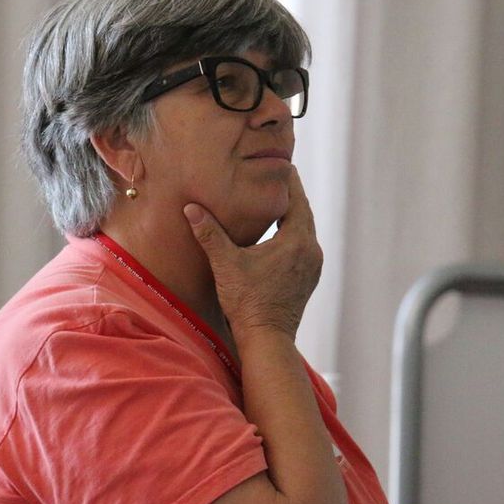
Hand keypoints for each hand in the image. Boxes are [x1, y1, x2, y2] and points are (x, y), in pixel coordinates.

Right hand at [183, 167, 322, 336]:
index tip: (281, 163)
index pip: (296, 200)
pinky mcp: (308, 278)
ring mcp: (313, 266)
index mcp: (296, 241)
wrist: (267, 340)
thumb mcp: (226, 264)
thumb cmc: (247, 303)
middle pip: (303, 213)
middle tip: (278, 176)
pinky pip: (304, 246)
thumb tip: (190, 208)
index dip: (288, 181)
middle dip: (290, 195)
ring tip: (277, 200)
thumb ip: (210, 234)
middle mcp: (311, 251)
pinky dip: (293, 233)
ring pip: (305, 230)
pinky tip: (279, 233)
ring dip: (292, 215)